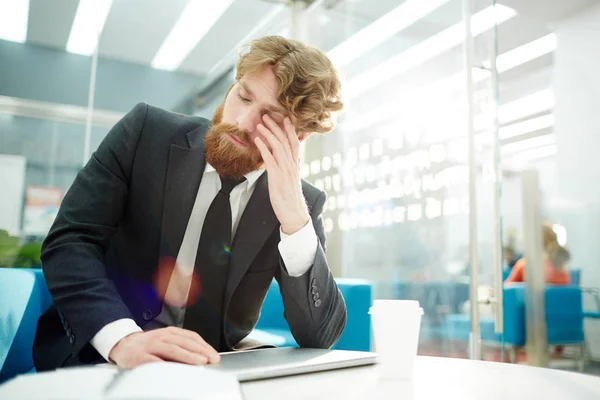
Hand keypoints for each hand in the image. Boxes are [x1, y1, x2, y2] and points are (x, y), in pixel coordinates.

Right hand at [108, 327, 219, 368]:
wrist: (123, 345)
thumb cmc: (149, 345)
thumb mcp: (167, 341)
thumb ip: (182, 346)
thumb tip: (202, 356)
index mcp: (171, 332)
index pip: (191, 337)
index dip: (204, 346)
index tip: (214, 355)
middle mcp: (162, 337)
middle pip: (184, 343)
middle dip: (200, 351)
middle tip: (211, 359)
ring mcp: (151, 345)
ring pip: (172, 349)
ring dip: (187, 356)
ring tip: (199, 362)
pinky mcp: (140, 356)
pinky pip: (153, 360)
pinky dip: (164, 364)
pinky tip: (173, 369)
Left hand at [255, 115, 309, 234]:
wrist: (294, 214)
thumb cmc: (290, 198)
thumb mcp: (292, 179)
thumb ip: (291, 167)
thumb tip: (292, 158)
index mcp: (295, 165)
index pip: (294, 142)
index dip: (290, 129)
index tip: (284, 117)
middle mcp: (291, 165)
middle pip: (285, 141)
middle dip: (276, 127)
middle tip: (268, 115)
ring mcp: (285, 170)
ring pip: (278, 147)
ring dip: (268, 134)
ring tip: (260, 125)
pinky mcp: (277, 177)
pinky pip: (270, 159)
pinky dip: (264, 148)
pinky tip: (257, 141)